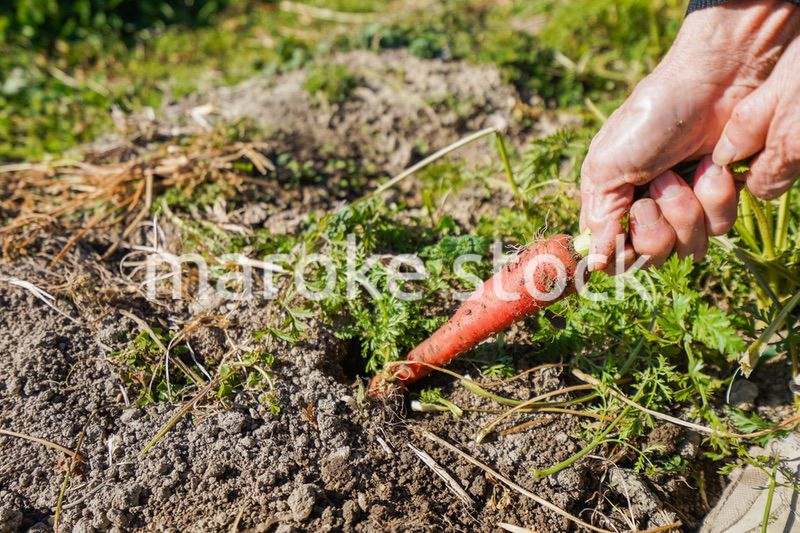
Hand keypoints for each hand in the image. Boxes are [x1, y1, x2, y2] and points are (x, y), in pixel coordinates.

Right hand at [580, 1, 799, 270]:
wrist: (708, 85)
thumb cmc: (647, 120)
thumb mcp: (606, 166)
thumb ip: (600, 218)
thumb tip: (594, 263)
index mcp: (613, 206)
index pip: (614, 257)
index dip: (622, 254)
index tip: (626, 234)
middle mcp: (648, 214)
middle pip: (652, 259)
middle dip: (655, 227)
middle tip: (657, 186)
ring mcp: (686, 210)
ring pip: (688, 248)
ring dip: (686, 209)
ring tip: (681, 171)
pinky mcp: (720, 201)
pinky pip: (720, 227)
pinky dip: (715, 196)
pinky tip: (709, 166)